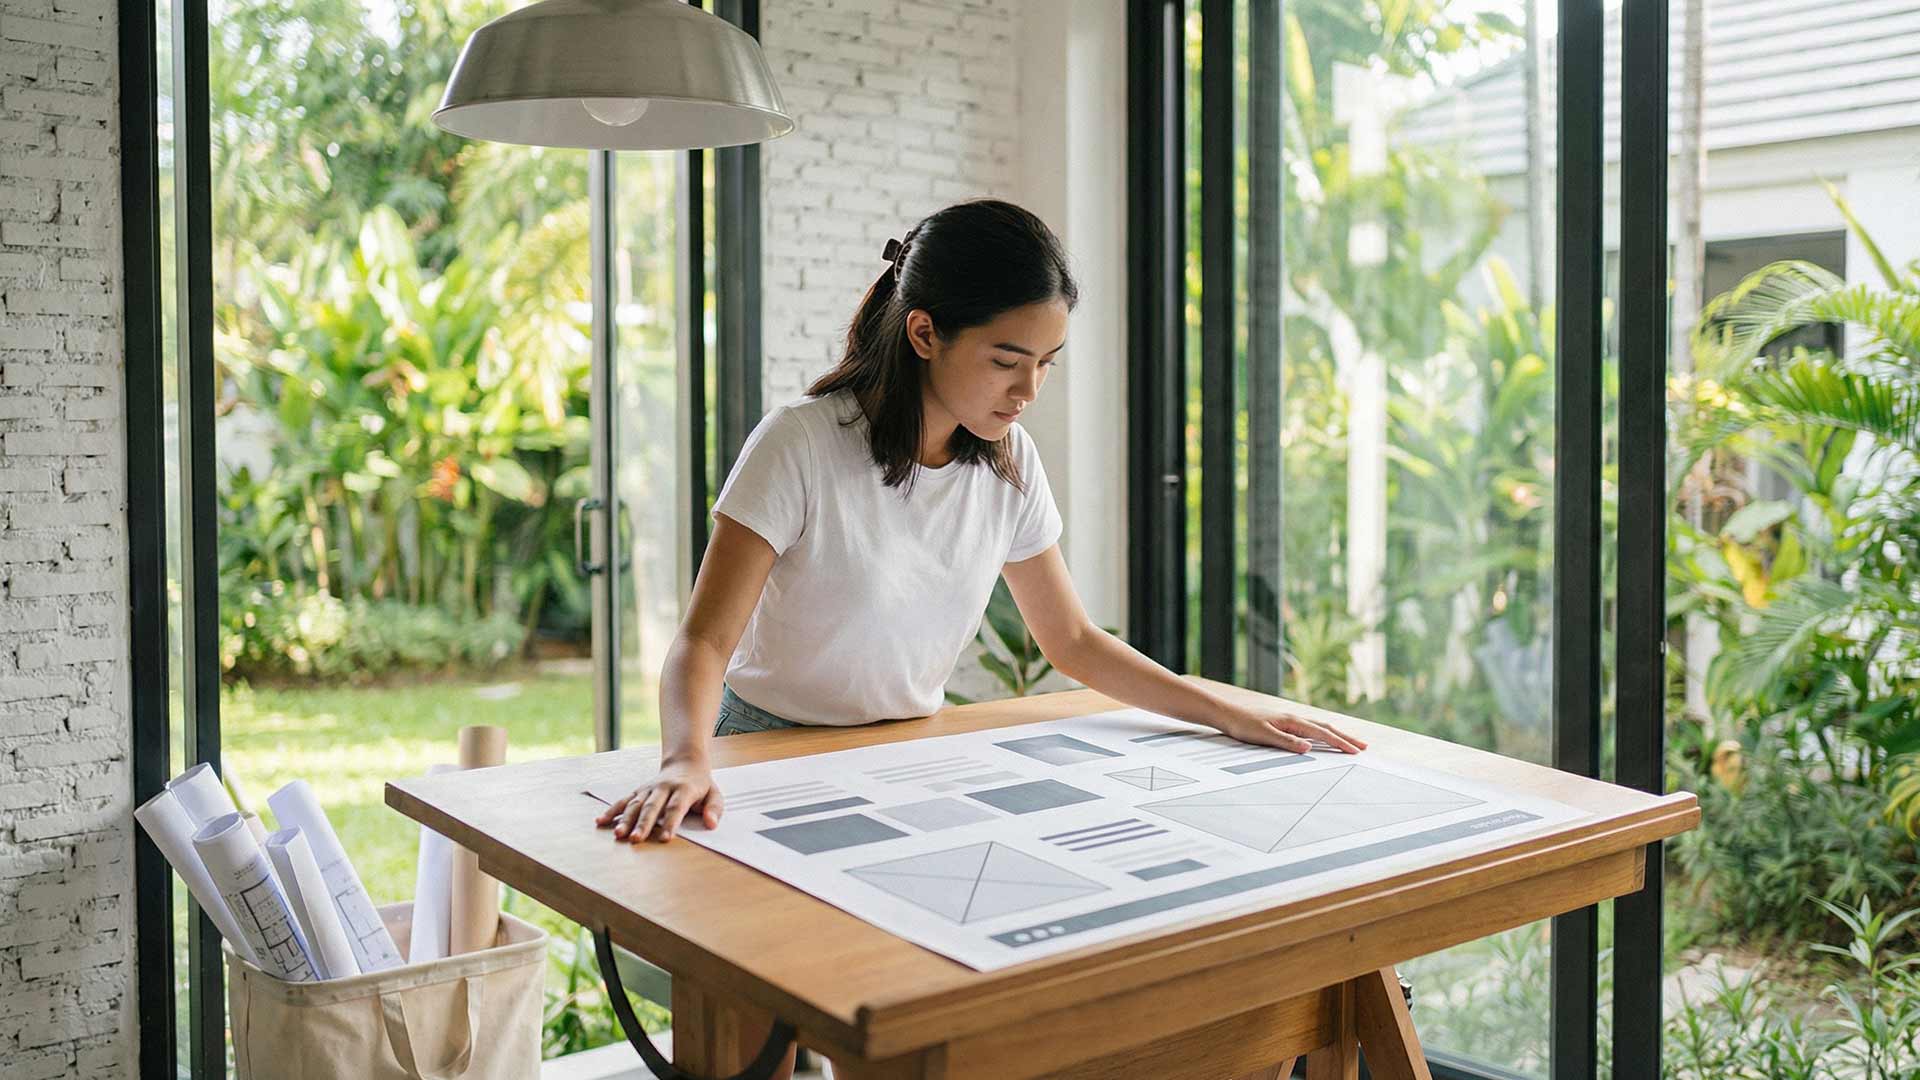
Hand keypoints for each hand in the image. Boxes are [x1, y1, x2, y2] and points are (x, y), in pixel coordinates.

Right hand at [595, 759, 724, 842]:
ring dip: (626, 820)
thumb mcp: (714, 794)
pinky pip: (624, 800)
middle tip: (636, 839)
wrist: (685, 762)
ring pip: (635, 804)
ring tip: (618, 834)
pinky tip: (601, 821)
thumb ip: (714, 809)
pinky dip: (612, 811)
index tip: (665, 838)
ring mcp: (649, 789)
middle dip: (643, 824)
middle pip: (652, 807)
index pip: (676, 807)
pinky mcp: (639, 791)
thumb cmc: (700, 784)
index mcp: (684, 789)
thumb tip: (711, 823)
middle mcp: (664, 788)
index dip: (670, 822)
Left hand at [1213, 705, 1366, 754]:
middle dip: (1346, 738)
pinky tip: (1325, 738)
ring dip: (1337, 735)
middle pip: (1326, 728)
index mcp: (1292, 721)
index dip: (1340, 743)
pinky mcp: (1285, 723)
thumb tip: (1309, 748)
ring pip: (1320, 727)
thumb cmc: (1243, 725)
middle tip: (1364, 747)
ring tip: (1351, 742)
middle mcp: (1294, 719)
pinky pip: (1310, 729)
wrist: (1228, 714)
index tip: (1355, 751)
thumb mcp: (1264, 736)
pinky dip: (1324, 734)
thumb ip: (1286, 742)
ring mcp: (1290, 720)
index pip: (1322, 734)